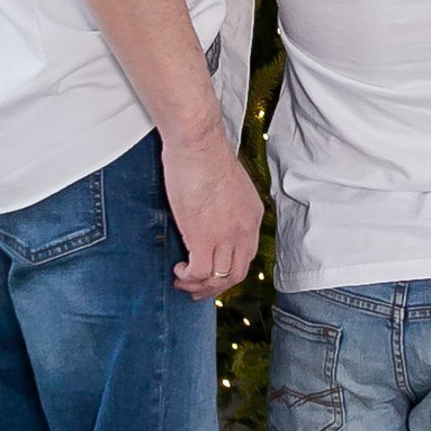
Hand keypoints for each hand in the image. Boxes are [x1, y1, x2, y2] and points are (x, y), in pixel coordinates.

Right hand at [163, 123, 263, 299]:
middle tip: (196, 287)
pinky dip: (188, 277)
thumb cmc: (205, 154)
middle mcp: (244, 229)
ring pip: (219, 278)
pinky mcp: (204, 237)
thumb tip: (211, 214)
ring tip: (182, 280)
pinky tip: (178, 270)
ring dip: (199, 286)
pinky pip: (200, 272)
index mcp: (252, 215)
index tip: (211, 272)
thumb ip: (225, 204)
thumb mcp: (227, 184)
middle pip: (237, 274)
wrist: (198, 143)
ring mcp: (226, 235)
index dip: (227, 269)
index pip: (246, 255)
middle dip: (215, 287)